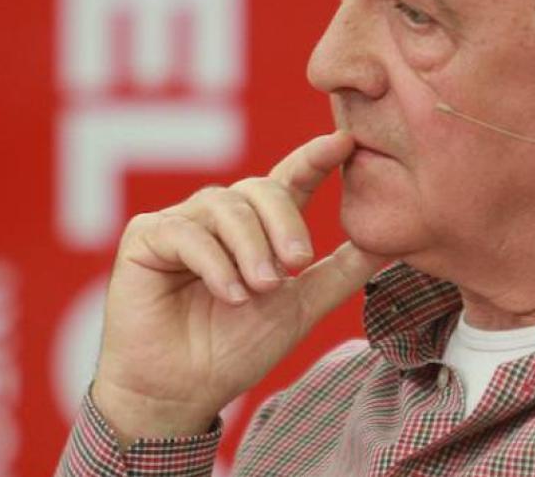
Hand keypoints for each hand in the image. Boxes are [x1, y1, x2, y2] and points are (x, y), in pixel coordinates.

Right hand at [91, 132, 388, 446]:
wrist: (183, 390)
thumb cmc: (236, 348)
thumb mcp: (302, 307)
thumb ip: (342, 272)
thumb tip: (389, 241)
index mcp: (258, 226)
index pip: (291, 179)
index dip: (316, 158)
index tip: (344, 143)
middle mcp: (220, 216)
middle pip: (261, 188)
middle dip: (285, 222)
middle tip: (298, 263)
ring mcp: (182, 222)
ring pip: (226, 206)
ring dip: (251, 249)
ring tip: (259, 289)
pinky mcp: (145, 237)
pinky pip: (186, 232)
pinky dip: (214, 263)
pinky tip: (229, 294)